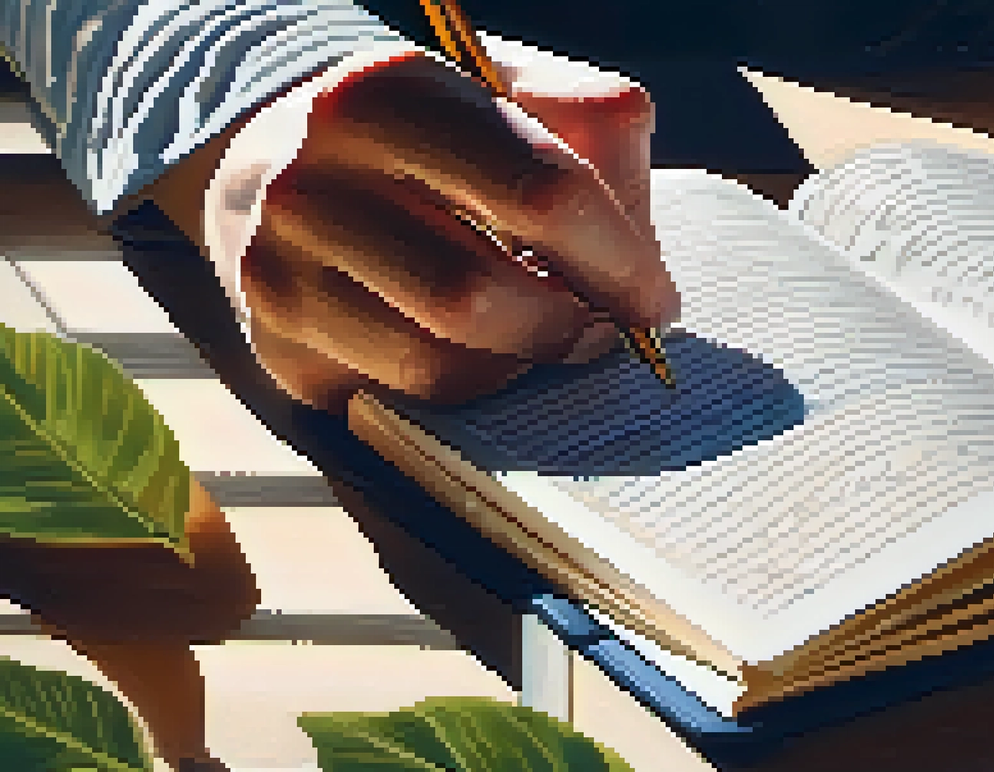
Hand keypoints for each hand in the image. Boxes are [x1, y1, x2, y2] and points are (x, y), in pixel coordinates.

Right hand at [147, 52, 678, 412]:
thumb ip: (588, 126)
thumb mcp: (503, 90)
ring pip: (439, 359)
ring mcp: (281, 266)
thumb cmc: (426, 136)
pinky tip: (485, 351)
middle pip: (481, 294)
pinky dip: (469, 384)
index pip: (540, 192)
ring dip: (520, 362)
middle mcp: (313, 176)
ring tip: (548, 335)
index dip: (619, 261)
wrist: (272, 156)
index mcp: (389, 92)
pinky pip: (404, 395)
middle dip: (568, 326)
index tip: (656, 300)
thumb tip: (640, 239)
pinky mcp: (275, 342)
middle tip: (605, 331)